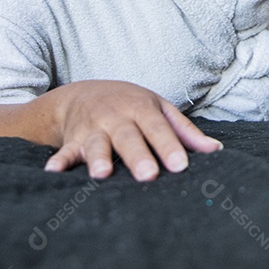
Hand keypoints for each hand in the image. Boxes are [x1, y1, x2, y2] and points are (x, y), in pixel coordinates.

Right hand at [43, 80, 222, 179]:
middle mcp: (116, 118)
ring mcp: (93, 128)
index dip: (169, 147)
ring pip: (96, 144)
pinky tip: (53, 171)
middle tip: (148, 175)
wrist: (82, 93)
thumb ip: (185, 132)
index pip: (158, 129)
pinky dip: (58, 160)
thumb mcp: (159, 109)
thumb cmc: (130, 105)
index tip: (181, 166)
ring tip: (101, 174)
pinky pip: (65, 150)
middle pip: (128, 138)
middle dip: (138, 156)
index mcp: (141, 108)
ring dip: (97, 158)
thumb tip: (215, 150)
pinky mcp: (72, 140)